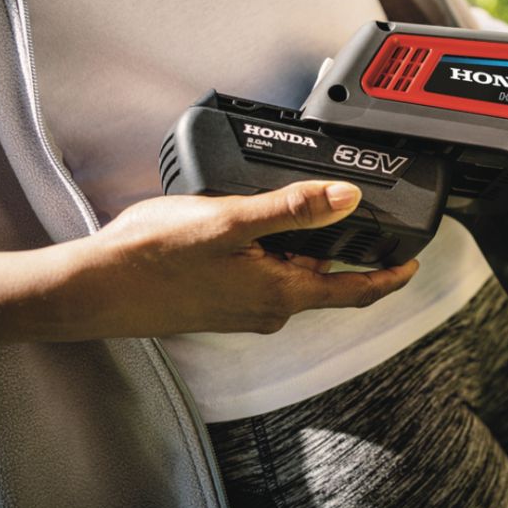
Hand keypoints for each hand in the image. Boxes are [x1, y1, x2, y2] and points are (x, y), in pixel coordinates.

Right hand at [0, 181, 418, 348]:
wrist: (94, 287)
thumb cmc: (155, 257)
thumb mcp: (232, 221)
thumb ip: (293, 210)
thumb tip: (347, 198)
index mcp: (281, 294)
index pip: (354, 291)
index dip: (389, 277)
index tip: (412, 263)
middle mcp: (266, 309)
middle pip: (323, 279)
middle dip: (341, 248)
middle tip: (352, 211)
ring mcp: (240, 307)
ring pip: (289, 275)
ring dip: (301, 247)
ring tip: (295, 207)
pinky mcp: (216, 300)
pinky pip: (260, 275)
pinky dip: (269, 252)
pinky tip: (248, 225)